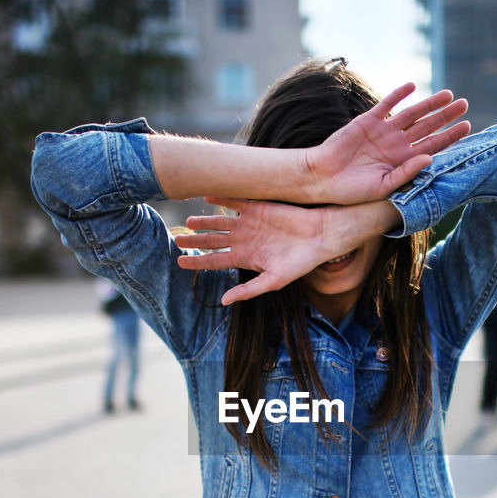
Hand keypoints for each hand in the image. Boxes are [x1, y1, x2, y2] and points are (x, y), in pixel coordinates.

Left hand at [178, 197, 374, 305]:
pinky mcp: (258, 206)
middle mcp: (244, 240)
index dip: (197, 262)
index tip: (179, 262)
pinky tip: (206, 196)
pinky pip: (234, 200)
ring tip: (188, 221)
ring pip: (219, 221)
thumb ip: (248, 290)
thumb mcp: (273, 281)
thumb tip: (223, 301)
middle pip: (213, 240)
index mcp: (245, 258)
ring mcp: (249, 222)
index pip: (215, 261)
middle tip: (177, 239)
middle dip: (194, 240)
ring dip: (204, 221)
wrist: (319, 236)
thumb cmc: (300, 262)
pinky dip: (220, 198)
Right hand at [305, 83, 469, 204]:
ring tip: (448, 94)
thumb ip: (407, 172)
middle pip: (427, 126)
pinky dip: (399, 95)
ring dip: (429, 103)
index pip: (433, 146)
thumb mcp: (383, 186)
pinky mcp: (368, 120)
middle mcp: (397, 144)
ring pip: (412, 113)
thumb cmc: (352, 190)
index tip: (467, 126)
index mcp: (403, 161)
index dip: (450, 136)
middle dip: (446, 115)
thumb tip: (431, 158)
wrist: (323, 178)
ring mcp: (383, 131)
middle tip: (465, 104)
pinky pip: (386, 104)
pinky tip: (413, 86)